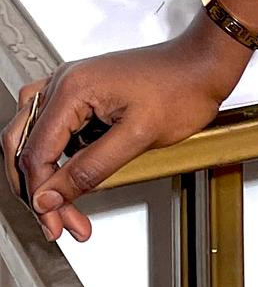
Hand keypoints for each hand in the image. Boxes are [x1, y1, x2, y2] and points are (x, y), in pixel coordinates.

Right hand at [2, 32, 241, 242]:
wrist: (204, 64)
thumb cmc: (182, 88)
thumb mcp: (137, 137)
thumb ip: (89, 170)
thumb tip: (49, 197)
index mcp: (73, 88)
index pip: (36, 153)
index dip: (42, 195)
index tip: (54, 222)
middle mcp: (65, 81)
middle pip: (23, 144)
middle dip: (36, 189)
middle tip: (54, 222)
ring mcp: (72, 84)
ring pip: (32, 137)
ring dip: (42, 175)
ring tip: (62, 208)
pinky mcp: (83, 93)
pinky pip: (51, 128)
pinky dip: (56, 158)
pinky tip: (70, 179)